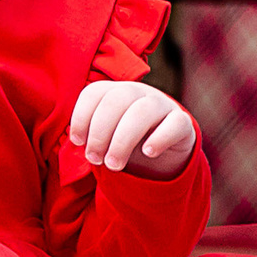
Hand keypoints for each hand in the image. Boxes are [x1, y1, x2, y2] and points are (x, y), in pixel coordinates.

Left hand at [68, 80, 196, 180]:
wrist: (162, 150)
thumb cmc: (124, 140)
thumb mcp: (104, 136)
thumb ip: (89, 135)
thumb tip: (74, 141)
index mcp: (114, 92)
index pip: (93, 93)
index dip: (81, 117)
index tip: (77, 142)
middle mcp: (137, 92)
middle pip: (116, 100)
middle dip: (100, 132)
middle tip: (94, 159)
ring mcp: (162, 104)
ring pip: (142, 111)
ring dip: (123, 140)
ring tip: (113, 165)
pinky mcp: (182, 122)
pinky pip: (174, 123)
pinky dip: (159, 138)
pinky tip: (148, 153)